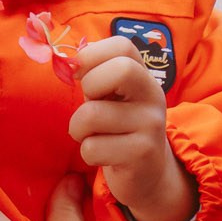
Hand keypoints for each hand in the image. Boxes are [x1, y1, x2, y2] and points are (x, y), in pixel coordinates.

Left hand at [71, 36, 195, 220]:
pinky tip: (103, 155)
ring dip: (78, 129)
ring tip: (90, 136)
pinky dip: (88, 153)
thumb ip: (95, 77)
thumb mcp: (112, 98)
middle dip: (90, 86)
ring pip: (92, 115)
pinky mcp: (142, 154)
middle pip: (121, 70)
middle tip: (89, 105)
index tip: (80, 74)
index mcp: (144, 77)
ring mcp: (151, 125)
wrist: (149, 174)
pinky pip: (93, 148)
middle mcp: (153, 96)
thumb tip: (68, 63)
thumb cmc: (120, 129)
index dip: (92, 55)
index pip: (122, 46)